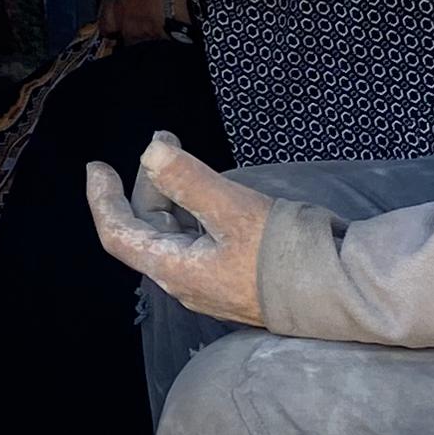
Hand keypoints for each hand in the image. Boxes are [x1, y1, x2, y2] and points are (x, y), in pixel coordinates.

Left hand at [84, 131, 268, 327]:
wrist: (336, 293)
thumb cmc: (284, 256)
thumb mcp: (234, 209)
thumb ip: (190, 180)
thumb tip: (151, 153)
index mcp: (176, 269)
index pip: (119, 235)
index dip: (103, 200)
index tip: (97, 168)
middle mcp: (186, 281)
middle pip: (149, 229)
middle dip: (149, 182)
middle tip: (164, 141)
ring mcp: (210, 281)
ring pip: (176, 232)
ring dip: (173, 193)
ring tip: (182, 156)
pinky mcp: (234, 277)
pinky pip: (200, 240)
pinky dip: (194, 209)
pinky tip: (210, 192)